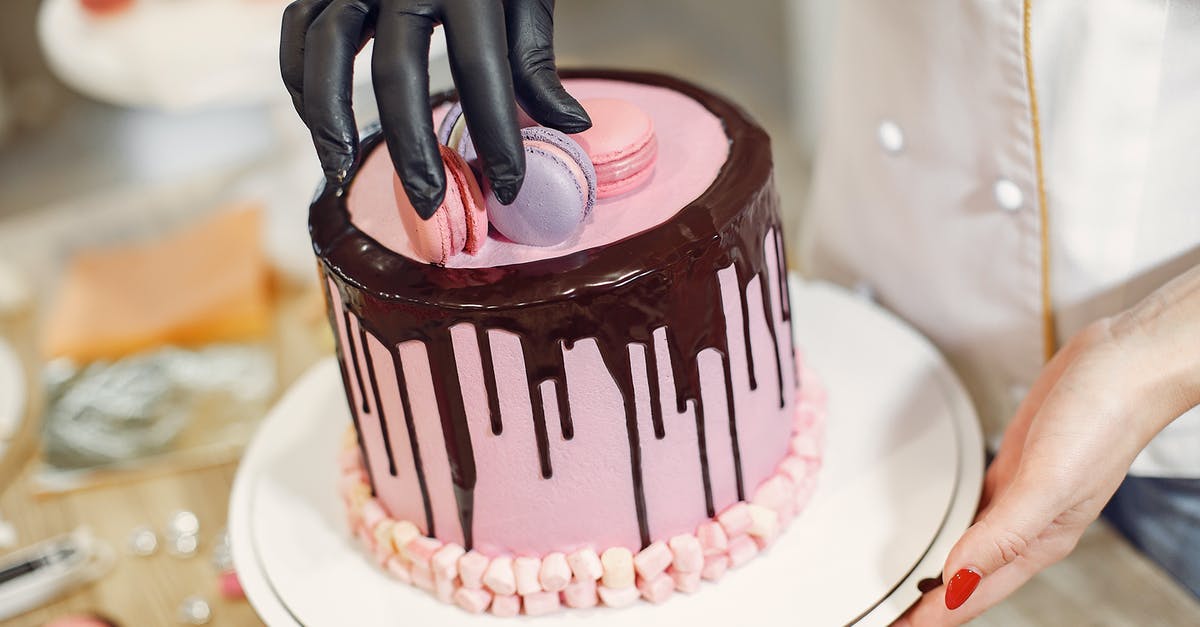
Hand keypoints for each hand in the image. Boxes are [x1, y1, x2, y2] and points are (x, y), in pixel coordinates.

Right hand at [280, 0, 590, 217]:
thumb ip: (535, 57)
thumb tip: (569, 127)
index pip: (483, 70)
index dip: (498, 135)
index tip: (509, 187)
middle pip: (399, 73)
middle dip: (412, 148)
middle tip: (429, 202)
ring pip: (326, 50)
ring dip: (329, 119)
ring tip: (340, 171)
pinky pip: (296, 32)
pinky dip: (300, 81)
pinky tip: (320, 126)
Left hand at [897, 265, 1199, 625]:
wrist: (1124, 361)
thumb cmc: (1101, 419)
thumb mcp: (1048, 482)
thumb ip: (1004, 534)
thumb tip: (959, 577)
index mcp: (1040, 540)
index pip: (978, 593)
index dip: (937, 616)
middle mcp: (1030, 523)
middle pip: (972, 576)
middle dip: (935, 602)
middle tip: (893, 615)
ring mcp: (1022, 493)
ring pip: (973, 543)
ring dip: (944, 567)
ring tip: (910, 585)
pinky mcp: (1015, 462)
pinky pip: (979, 505)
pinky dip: (957, 523)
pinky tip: (943, 524)